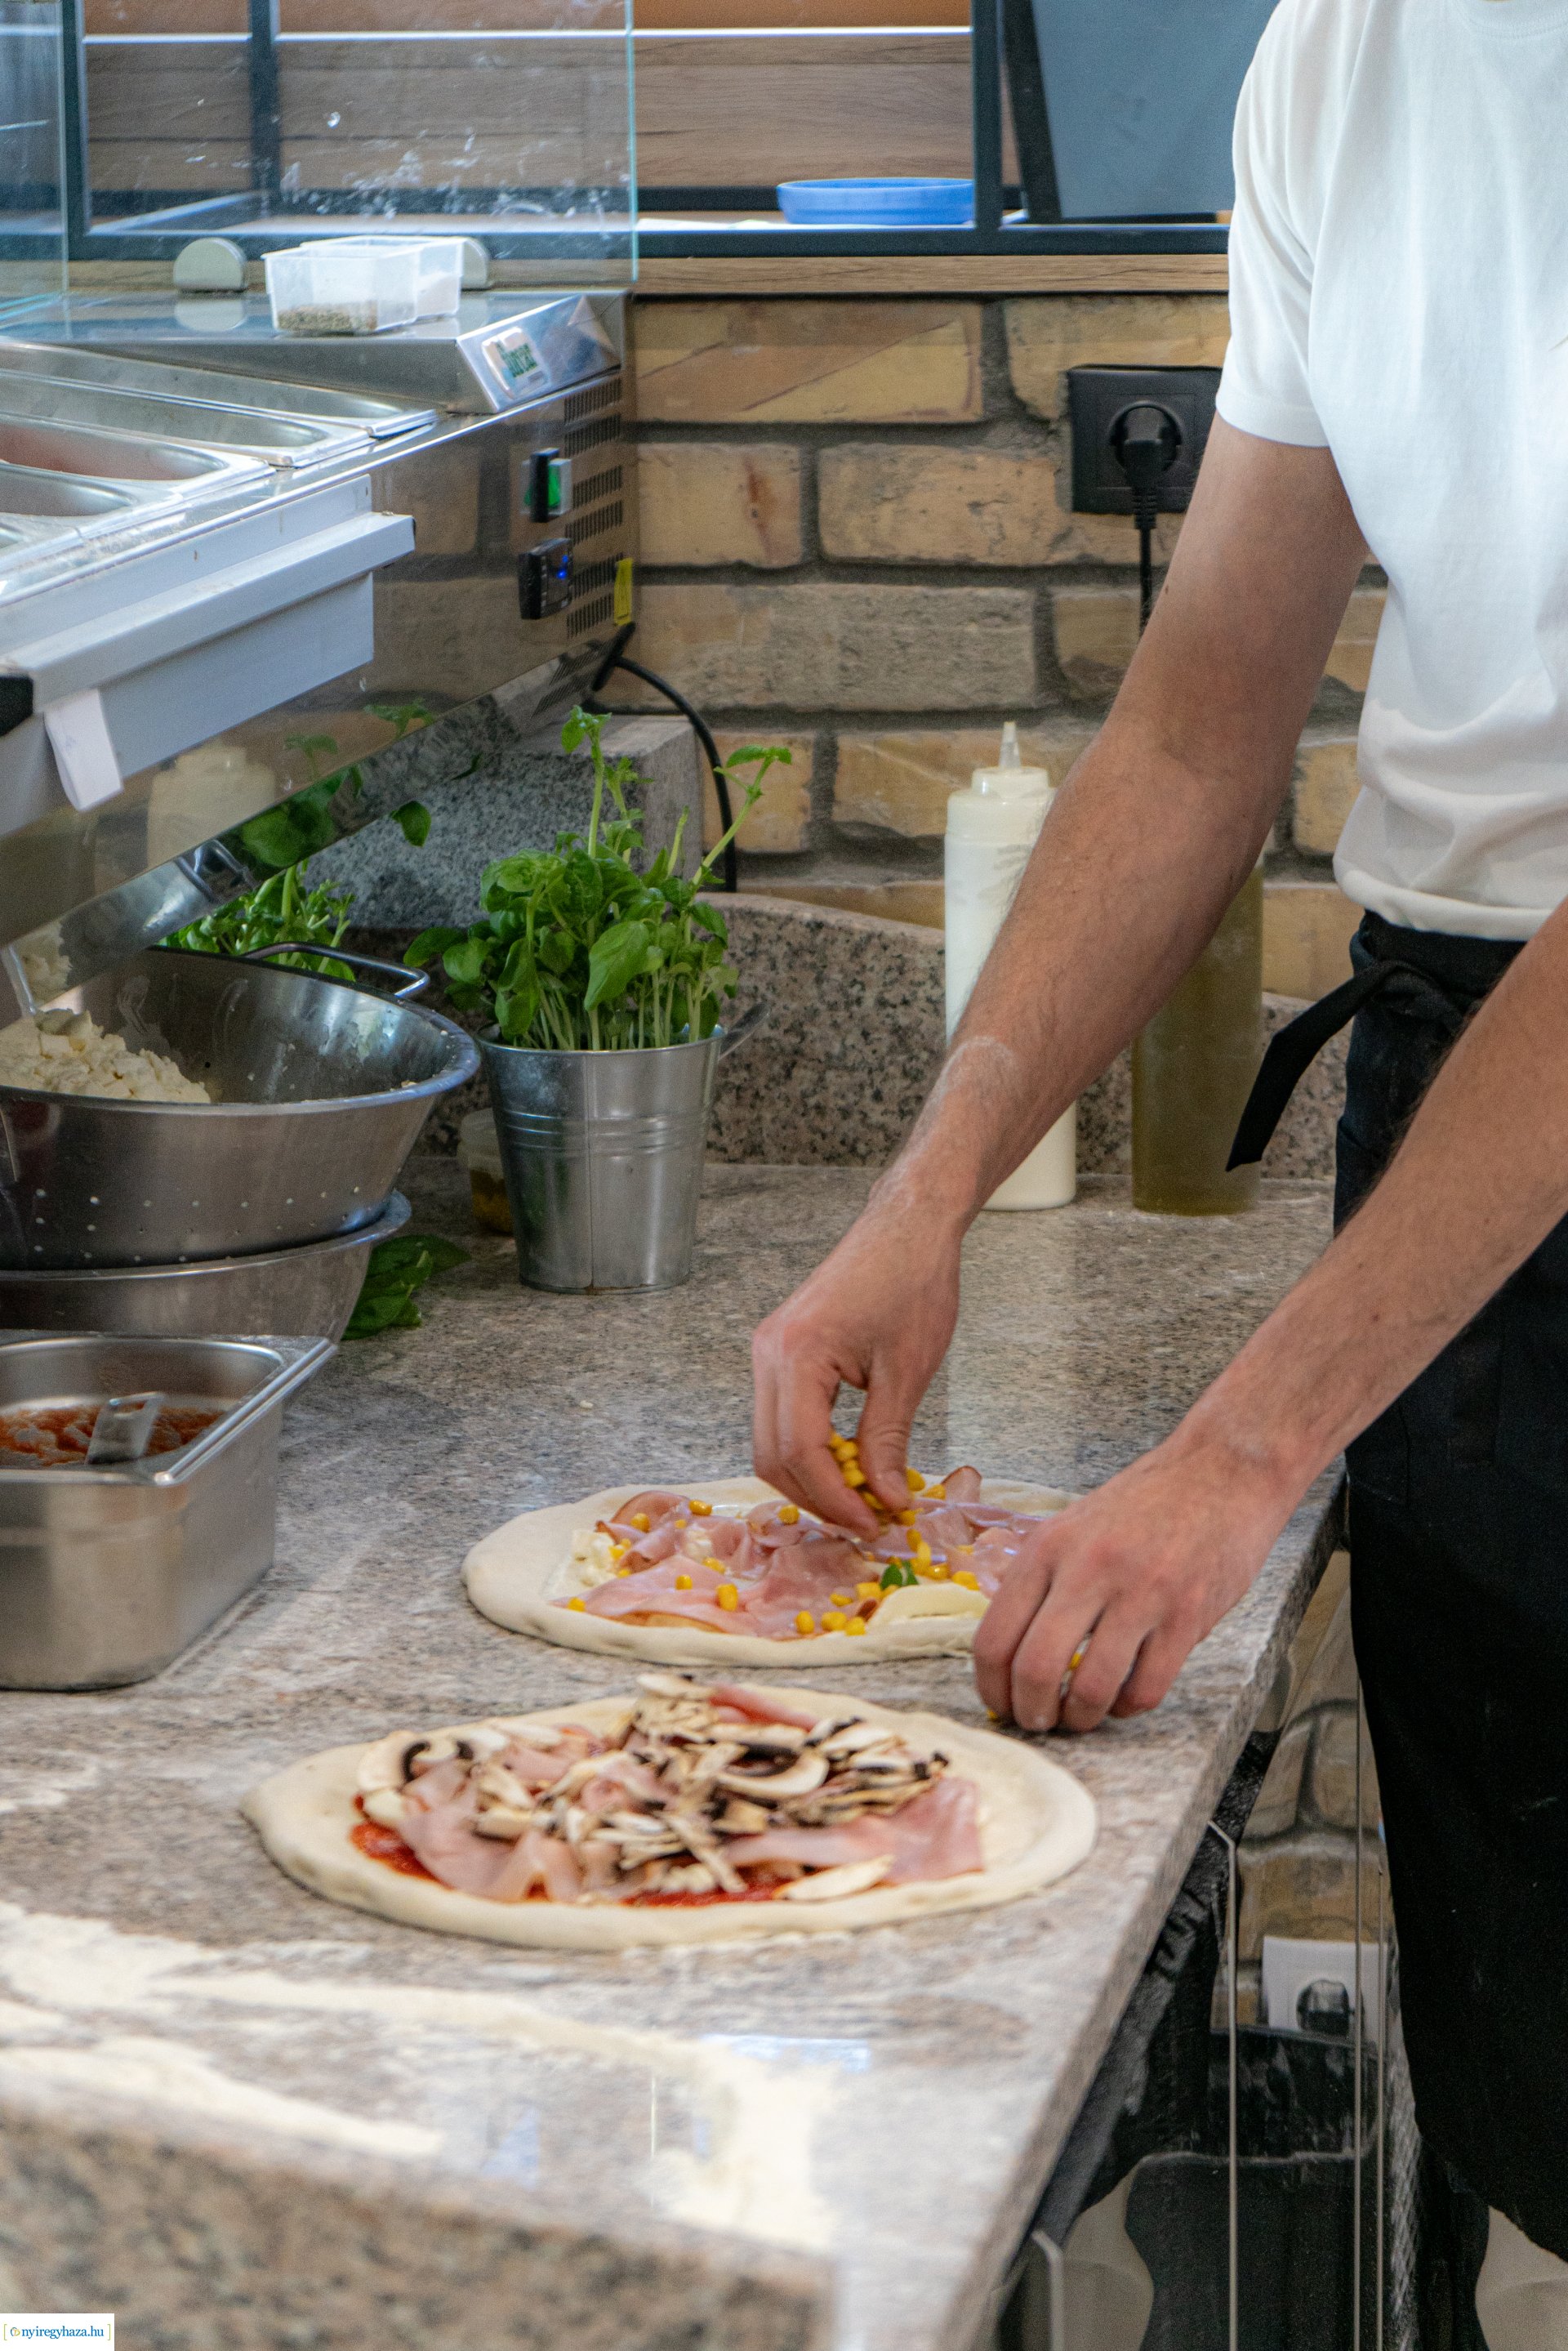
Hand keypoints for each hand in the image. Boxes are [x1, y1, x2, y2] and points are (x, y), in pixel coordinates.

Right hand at [752, 1196, 961, 1531]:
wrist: (906, 1227)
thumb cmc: (913, 1283)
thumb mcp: (907, 1371)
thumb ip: (886, 1441)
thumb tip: (886, 1502)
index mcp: (797, 1353)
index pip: (799, 1451)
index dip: (835, 1499)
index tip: (873, 1524)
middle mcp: (768, 1354)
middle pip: (772, 1454)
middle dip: (817, 1497)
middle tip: (868, 1520)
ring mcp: (768, 1352)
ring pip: (771, 1441)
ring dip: (812, 1477)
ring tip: (863, 1496)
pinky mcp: (779, 1352)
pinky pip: (782, 1417)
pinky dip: (810, 1449)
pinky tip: (849, 1460)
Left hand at [972, 1428, 1297, 1732]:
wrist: (1222, 1470)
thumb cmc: (1145, 1504)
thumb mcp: (1075, 1525)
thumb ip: (1043, 1579)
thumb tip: (1011, 1652)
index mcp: (1048, 1548)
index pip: (994, 1637)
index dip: (991, 1687)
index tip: (1001, 1704)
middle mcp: (1087, 1569)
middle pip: (1034, 1669)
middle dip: (1031, 1713)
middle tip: (1039, 1723)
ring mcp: (1140, 1593)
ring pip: (1090, 1687)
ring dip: (1080, 1717)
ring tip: (1081, 1716)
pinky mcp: (1187, 1615)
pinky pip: (1145, 1689)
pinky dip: (1127, 1707)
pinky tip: (1124, 1697)